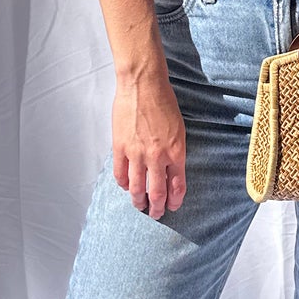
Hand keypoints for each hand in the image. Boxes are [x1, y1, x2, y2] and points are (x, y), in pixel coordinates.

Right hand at [113, 65, 186, 216]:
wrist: (143, 84)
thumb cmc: (163, 103)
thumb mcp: (178, 130)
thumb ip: (174, 153)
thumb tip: (169, 171)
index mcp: (176, 152)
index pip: (177, 186)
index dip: (175, 200)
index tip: (173, 206)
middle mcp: (157, 157)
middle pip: (157, 192)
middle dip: (156, 208)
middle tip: (155, 214)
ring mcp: (137, 153)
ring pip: (136, 188)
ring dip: (138, 201)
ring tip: (139, 205)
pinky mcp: (120, 147)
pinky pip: (120, 173)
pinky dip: (122, 183)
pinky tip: (125, 186)